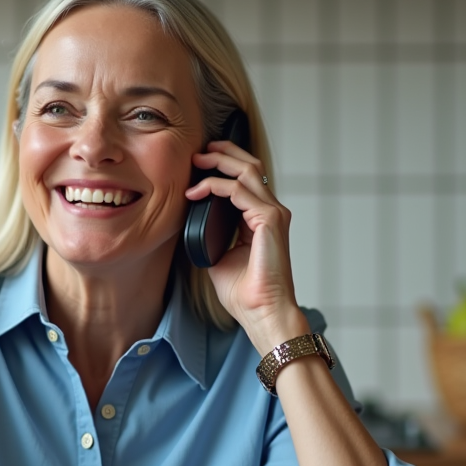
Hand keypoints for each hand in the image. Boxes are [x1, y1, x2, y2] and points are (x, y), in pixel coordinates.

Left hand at [184, 142, 307, 352]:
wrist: (262, 312)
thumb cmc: (245, 293)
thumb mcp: (220, 256)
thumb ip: (212, 235)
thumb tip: (192, 222)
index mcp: (261, 219)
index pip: (246, 180)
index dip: (224, 165)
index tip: (199, 164)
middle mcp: (271, 212)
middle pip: (250, 166)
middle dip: (223, 153)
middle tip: (198, 153)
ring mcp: (273, 214)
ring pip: (247, 171)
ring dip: (220, 162)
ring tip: (197, 161)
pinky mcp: (269, 220)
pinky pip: (239, 191)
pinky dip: (216, 186)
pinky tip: (197, 192)